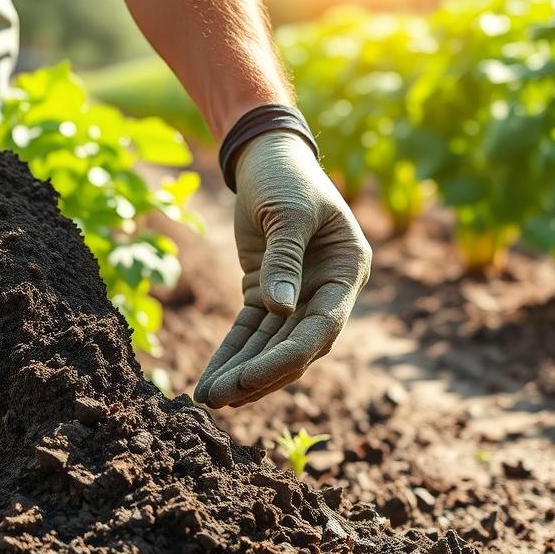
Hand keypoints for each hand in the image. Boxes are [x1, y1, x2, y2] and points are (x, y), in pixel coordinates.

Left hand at [194, 130, 371, 407]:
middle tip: (220, 398)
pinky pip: (249, 331)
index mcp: (347, 270)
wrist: (267, 155)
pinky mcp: (266, 293)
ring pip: (269, 345)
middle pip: (294, 345)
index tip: (250, 379)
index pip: (321, 326)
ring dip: (240, 372)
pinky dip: (230, 354)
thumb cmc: (285, 176)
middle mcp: (327, 290)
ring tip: (208, 398)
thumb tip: (280, 310)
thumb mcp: (287, 212)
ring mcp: (297, 295)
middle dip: (257, 374)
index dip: (287, 357)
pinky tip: (209, 379)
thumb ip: (285, 259)